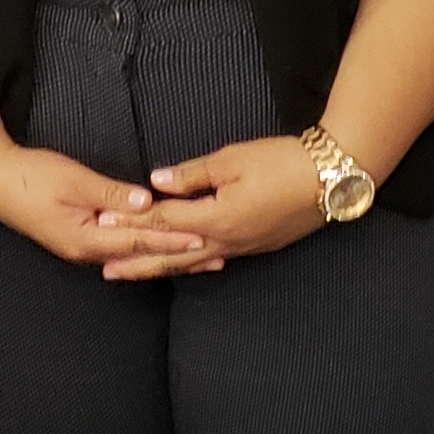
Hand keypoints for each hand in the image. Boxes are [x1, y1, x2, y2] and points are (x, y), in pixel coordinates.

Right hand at [0, 142, 212, 271]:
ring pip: (129, 254)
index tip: (202, 238)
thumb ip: (111, 194)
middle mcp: (85, 251)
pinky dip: (141, 246)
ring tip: (196, 256)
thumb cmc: (31, 177)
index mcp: (85, 239)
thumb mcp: (74, 181)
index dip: (172, 239)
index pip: (138, 242)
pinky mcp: (76, 238)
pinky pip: (117, 248)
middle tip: (213, 257)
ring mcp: (79, 247)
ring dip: (163, 253)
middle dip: (176, 255)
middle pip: (138, 256)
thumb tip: (146, 203)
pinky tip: (156, 247)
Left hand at [118, 136, 328, 280]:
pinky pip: (213, 259)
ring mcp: (243, 248)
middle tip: (106, 271)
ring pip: (192, 263)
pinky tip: (182, 266)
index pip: (163, 222)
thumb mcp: (231, 160)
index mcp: (216, 220)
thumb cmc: (282, 162)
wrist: (331, 178)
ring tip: (133, 274)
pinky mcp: (256, 246)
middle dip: (137, 262)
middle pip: (172, 255)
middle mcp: (226, 242)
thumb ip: (190, 174)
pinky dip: (190, 264)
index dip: (130, 222)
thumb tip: (155, 183)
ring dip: (160, 267)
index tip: (102, 224)